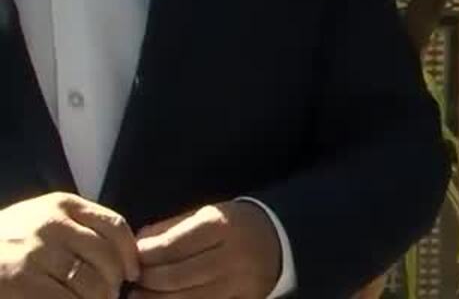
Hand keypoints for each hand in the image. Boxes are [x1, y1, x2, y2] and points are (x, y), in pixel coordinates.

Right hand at [0, 192, 140, 298]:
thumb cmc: (6, 242)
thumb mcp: (40, 221)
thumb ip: (78, 229)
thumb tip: (125, 257)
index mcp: (61, 205)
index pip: (114, 227)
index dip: (129, 255)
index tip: (133, 273)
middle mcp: (50, 224)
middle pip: (106, 260)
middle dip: (113, 284)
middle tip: (108, 296)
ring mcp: (32, 254)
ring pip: (89, 285)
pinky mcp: (18, 282)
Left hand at [131, 201, 280, 298]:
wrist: (280, 241)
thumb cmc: (234, 225)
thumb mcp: (206, 214)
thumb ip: (170, 228)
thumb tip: (136, 245)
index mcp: (221, 226)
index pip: (170, 246)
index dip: (144, 256)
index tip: (133, 258)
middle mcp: (230, 256)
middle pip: (174, 277)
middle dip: (147, 281)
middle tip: (134, 280)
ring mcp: (237, 283)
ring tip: (141, 295)